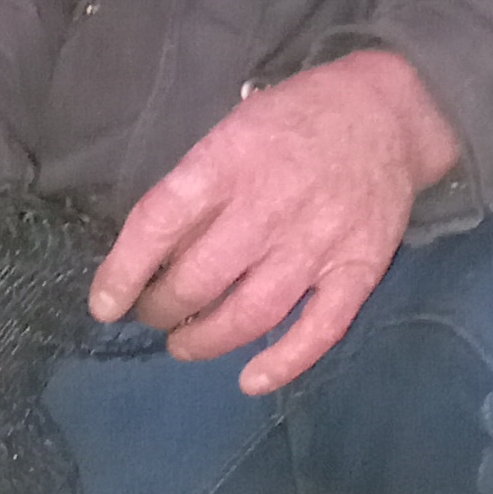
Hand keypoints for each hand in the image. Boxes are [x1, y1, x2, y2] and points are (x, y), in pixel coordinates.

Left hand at [87, 51, 460, 394]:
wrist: (387, 113)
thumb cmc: (296, 119)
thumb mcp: (234, 128)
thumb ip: (198, 186)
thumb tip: (151, 251)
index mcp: (228, 162)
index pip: (158, 223)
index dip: (123, 272)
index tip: (105, 305)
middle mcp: (269, 207)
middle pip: (197, 280)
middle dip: (161, 310)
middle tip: (154, 314)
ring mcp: (317, 243)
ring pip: (249, 314)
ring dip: (205, 340)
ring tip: (185, 343)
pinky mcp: (359, 269)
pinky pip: (319, 329)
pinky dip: (283, 363)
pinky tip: (251, 380)